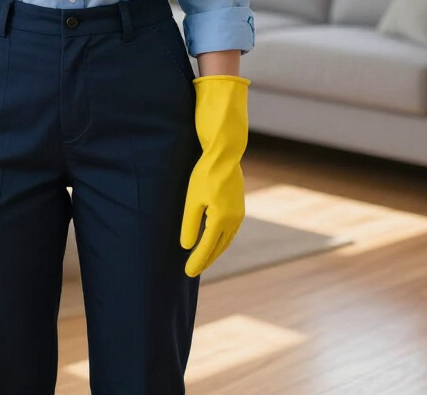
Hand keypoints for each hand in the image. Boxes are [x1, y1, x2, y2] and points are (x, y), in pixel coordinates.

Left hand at [181, 74, 249, 276]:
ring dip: (214, 251)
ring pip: (226, 240)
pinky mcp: (239, 207)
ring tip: (203, 259)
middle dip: (206, 260)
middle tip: (193, 270)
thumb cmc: (205, 173)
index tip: (187, 273)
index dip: (197, 261)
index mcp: (221, 219)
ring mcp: (238, 214)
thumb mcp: (192, 199)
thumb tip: (187, 246)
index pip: (207, 248)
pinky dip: (221, 240)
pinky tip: (214, 239)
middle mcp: (233, 220)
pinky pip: (230, 231)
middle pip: (218, 248)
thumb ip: (190, 224)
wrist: (224, 153)